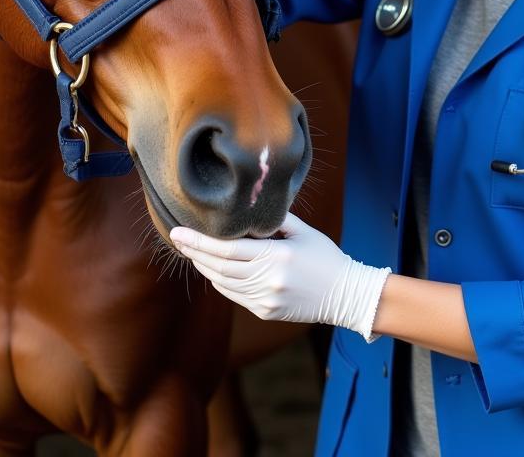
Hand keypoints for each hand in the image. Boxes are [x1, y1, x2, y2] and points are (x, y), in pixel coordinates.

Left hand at [170, 213, 390, 340]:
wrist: (346, 294)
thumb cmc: (325, 257)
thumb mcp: (303, 232)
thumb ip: (275, 220)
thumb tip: (247, 210)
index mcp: (276, 257)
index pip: (227, 250)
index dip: (199, 242)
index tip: (179, 233)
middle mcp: (267, 281)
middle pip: (219, 267)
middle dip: (194, 253)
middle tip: (177, 239)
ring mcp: (265, 300)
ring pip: (223, 283)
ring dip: (205, 268)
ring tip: (192, 252)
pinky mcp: (265, 312)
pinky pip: (235, 296)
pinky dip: (221, 282)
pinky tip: (213, 270)